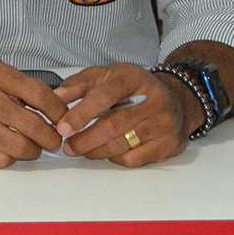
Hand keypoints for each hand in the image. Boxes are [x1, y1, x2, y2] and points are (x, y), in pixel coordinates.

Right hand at [0, 61, 67, 167]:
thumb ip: (24, 88)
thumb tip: (60, 110)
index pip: (39, 94)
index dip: (58, 111)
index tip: (63, 119)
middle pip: (33, 124)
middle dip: (51, 137)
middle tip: (54, 140)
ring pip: (20, 147)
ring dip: (34, 151)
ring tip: (33, 147)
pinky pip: (2, 160)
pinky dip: (11, 159)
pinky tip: (8, 150)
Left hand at [54, 64, 194, 166]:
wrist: (177, 98)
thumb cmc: (134, 87)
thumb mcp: (105, 75)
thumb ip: (78, 85)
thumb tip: (55, 97)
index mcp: (133, 78)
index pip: (104, 97)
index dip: (81, 114)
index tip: (63, 127)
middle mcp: (153, 100)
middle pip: (113, 125)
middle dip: (85, 139)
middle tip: (67, 146)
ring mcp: (164, 123)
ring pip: (122, 144)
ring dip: (95, 151)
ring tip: (80, 150)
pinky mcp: (169, 144)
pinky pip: (135, 158)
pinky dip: (114, 159)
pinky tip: (105, 153)